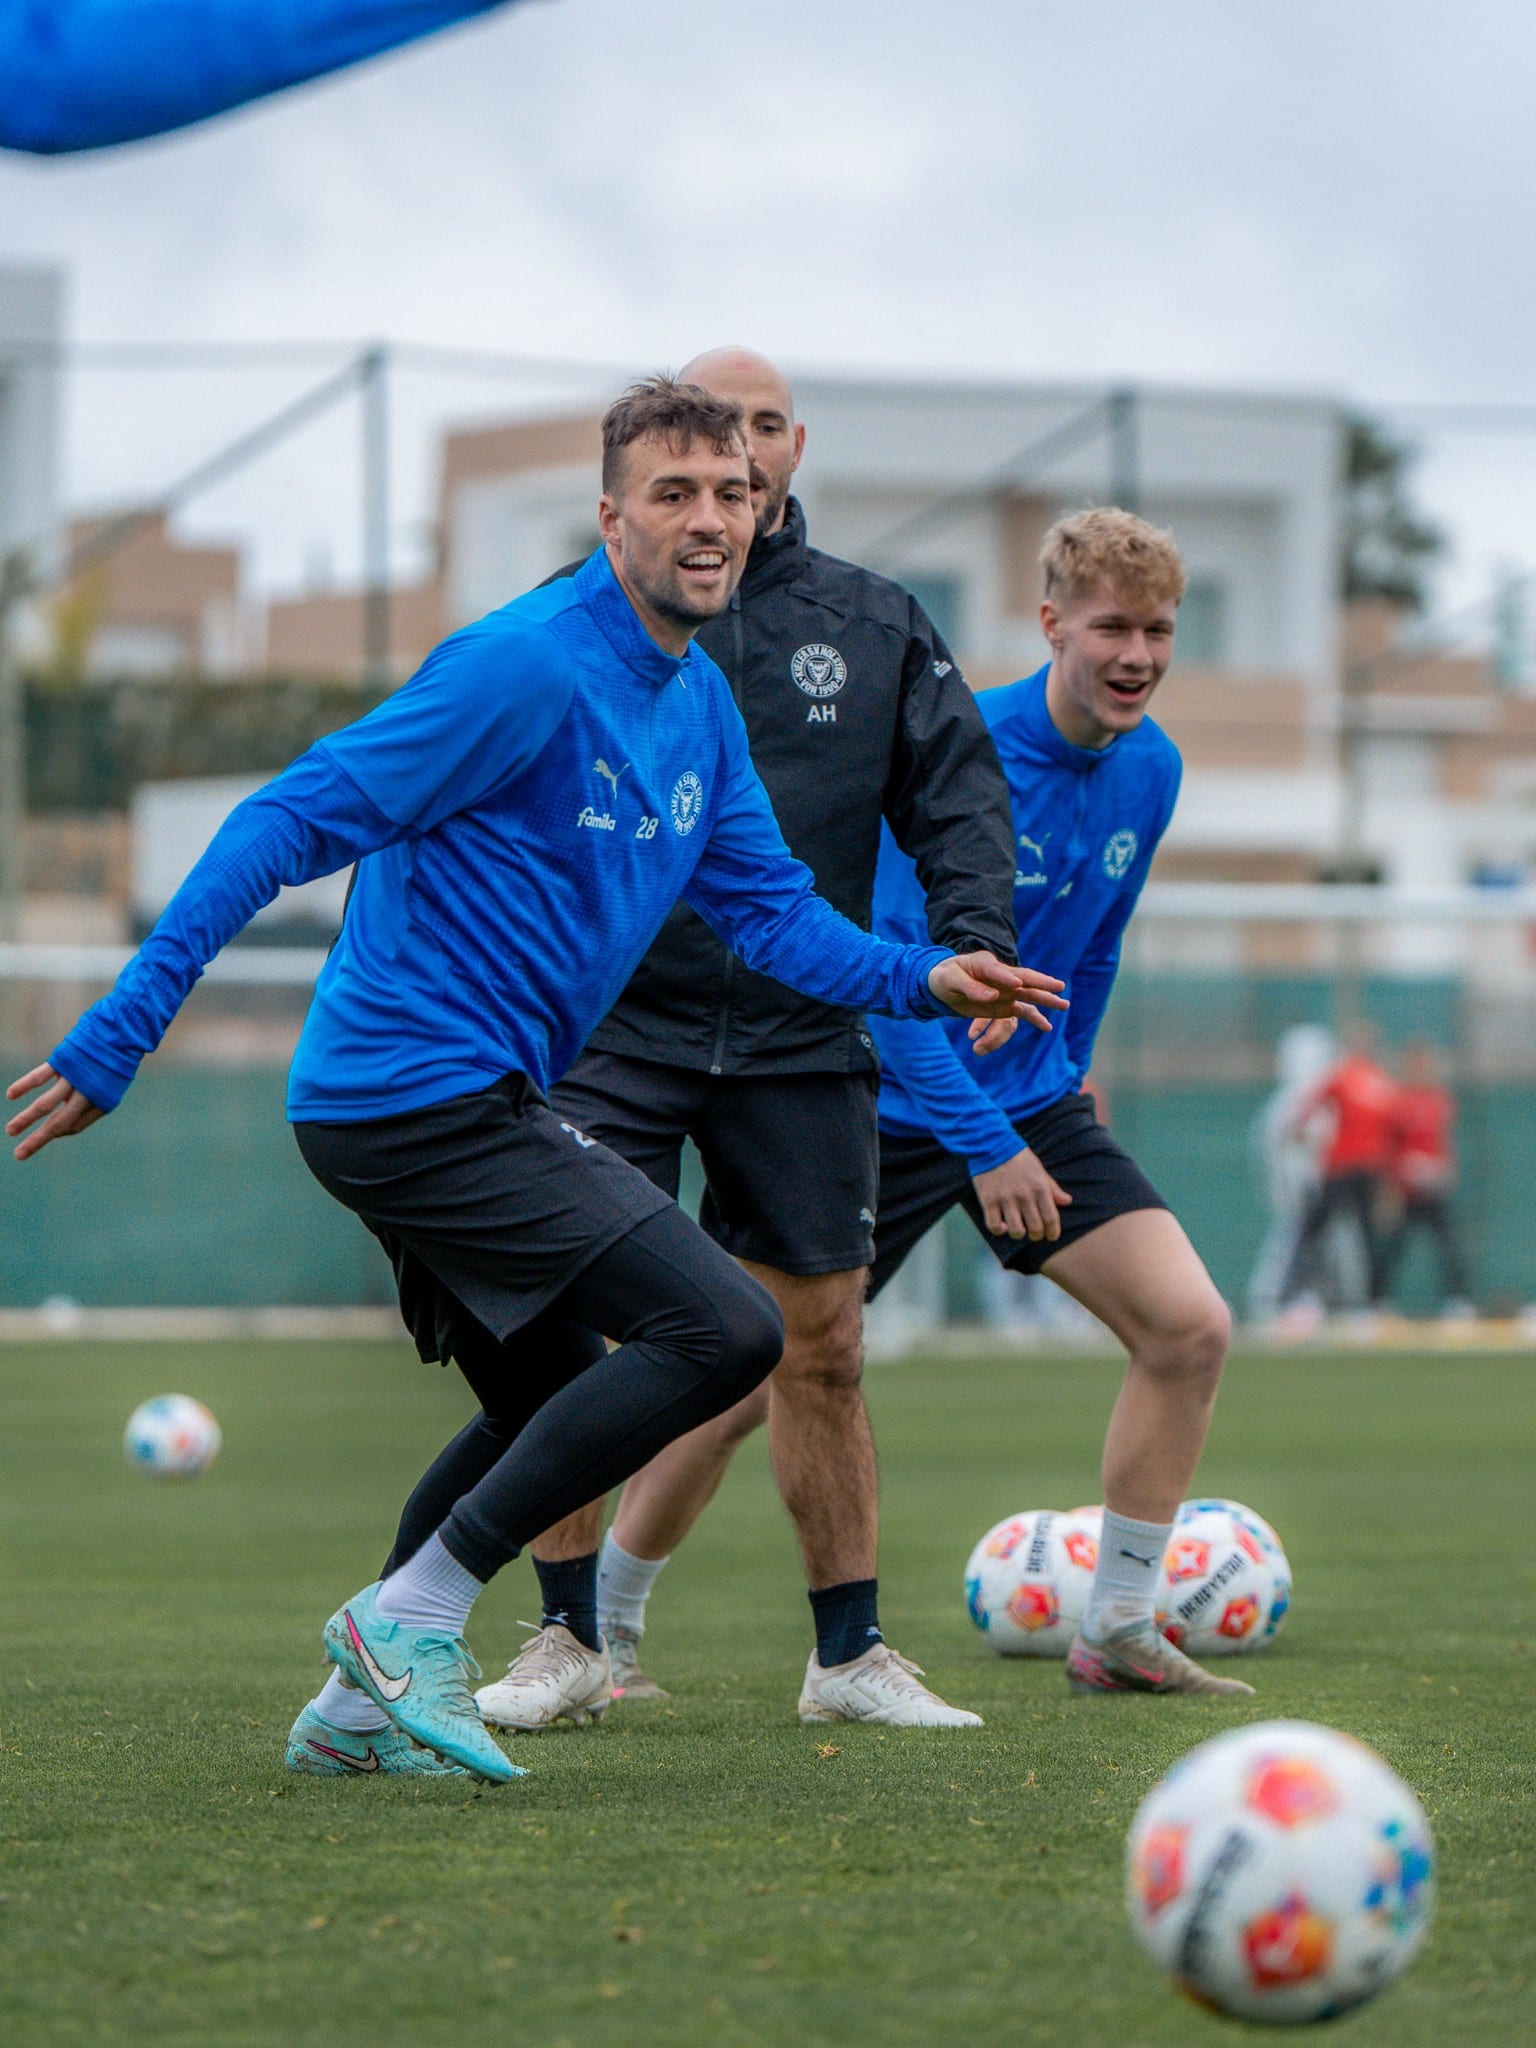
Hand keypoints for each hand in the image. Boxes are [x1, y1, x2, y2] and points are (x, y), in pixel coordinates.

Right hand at [6, 1064, 103, 1160]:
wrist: (120, 1034)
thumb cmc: (111, 1066)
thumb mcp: (109, 1089)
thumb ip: (88, 1109)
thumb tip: (63, 1129)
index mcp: (100, 1103)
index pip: (72, 1126)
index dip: (57, 1132)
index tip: (45, 1134)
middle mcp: (87, 1094)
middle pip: (58, 1123)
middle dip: (37, 1140)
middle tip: (19, 1155)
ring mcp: (74, 1077)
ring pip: (45, 1104)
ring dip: (26, 1119)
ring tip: (10, 1131)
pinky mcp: (64, 1061)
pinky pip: (40, 1076)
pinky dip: (25, 1085)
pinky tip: (11, 1095)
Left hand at [927, 952, 1067, 1054]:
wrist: (943, 985)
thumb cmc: (945, 977)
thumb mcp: (951, 979)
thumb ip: (970, 987)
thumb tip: (992, 996)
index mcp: (984, 964)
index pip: (997, 969)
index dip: (1006, 977)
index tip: (1017, 984)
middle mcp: (1000, 976)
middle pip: (1024, 978)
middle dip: (1041, 983)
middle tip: (1059, 987)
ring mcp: (1005, 990)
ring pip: (1028, 995)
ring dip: (1045, 1000)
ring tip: (1064, 1005)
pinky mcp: (1004, 1005)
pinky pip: (1022, 1012)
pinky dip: (1035, 1018)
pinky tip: (1047, 1027)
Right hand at [972, 1146, 1073, 1240]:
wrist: (992, 1143)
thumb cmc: (1018, 1158)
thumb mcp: (1039, 1170)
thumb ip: (1052, 1188)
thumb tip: (1067, 1201)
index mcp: (1039, 1188)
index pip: (1051, 1218)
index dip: (1053, 1232)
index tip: (1051, 1236)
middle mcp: (1024, 1195)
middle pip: (1035, 1228)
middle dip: (1037, 1235)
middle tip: (1034, 1233)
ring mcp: (1005, 1199)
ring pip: (1016, 1231)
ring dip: (1019, 1234)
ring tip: (1019, 1229)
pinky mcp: (988, 1200)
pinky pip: (994, 1226)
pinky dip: (1000, 1231)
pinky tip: (1003, 1226)